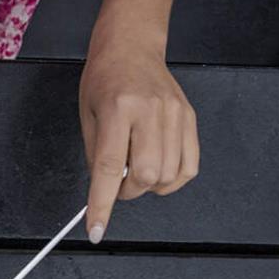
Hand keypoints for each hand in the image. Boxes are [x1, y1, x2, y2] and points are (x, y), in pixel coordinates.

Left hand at [78, 28, 199, 243]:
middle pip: (146, 175)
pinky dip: (173, 180)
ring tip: (137, 170)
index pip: (108, 168)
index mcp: (117, 108)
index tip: (96, 230)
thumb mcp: (88, 117)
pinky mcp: (190, 118)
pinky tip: (159, 170)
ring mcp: (175, 113)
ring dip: (150, 186)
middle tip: (118, 184)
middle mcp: (150, 110)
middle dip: (128, 192)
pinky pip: (189, 166)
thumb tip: (107, 193)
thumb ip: (97, 157)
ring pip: (169, 176)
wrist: (130, 48)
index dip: (103, 204)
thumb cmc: (103, 81)